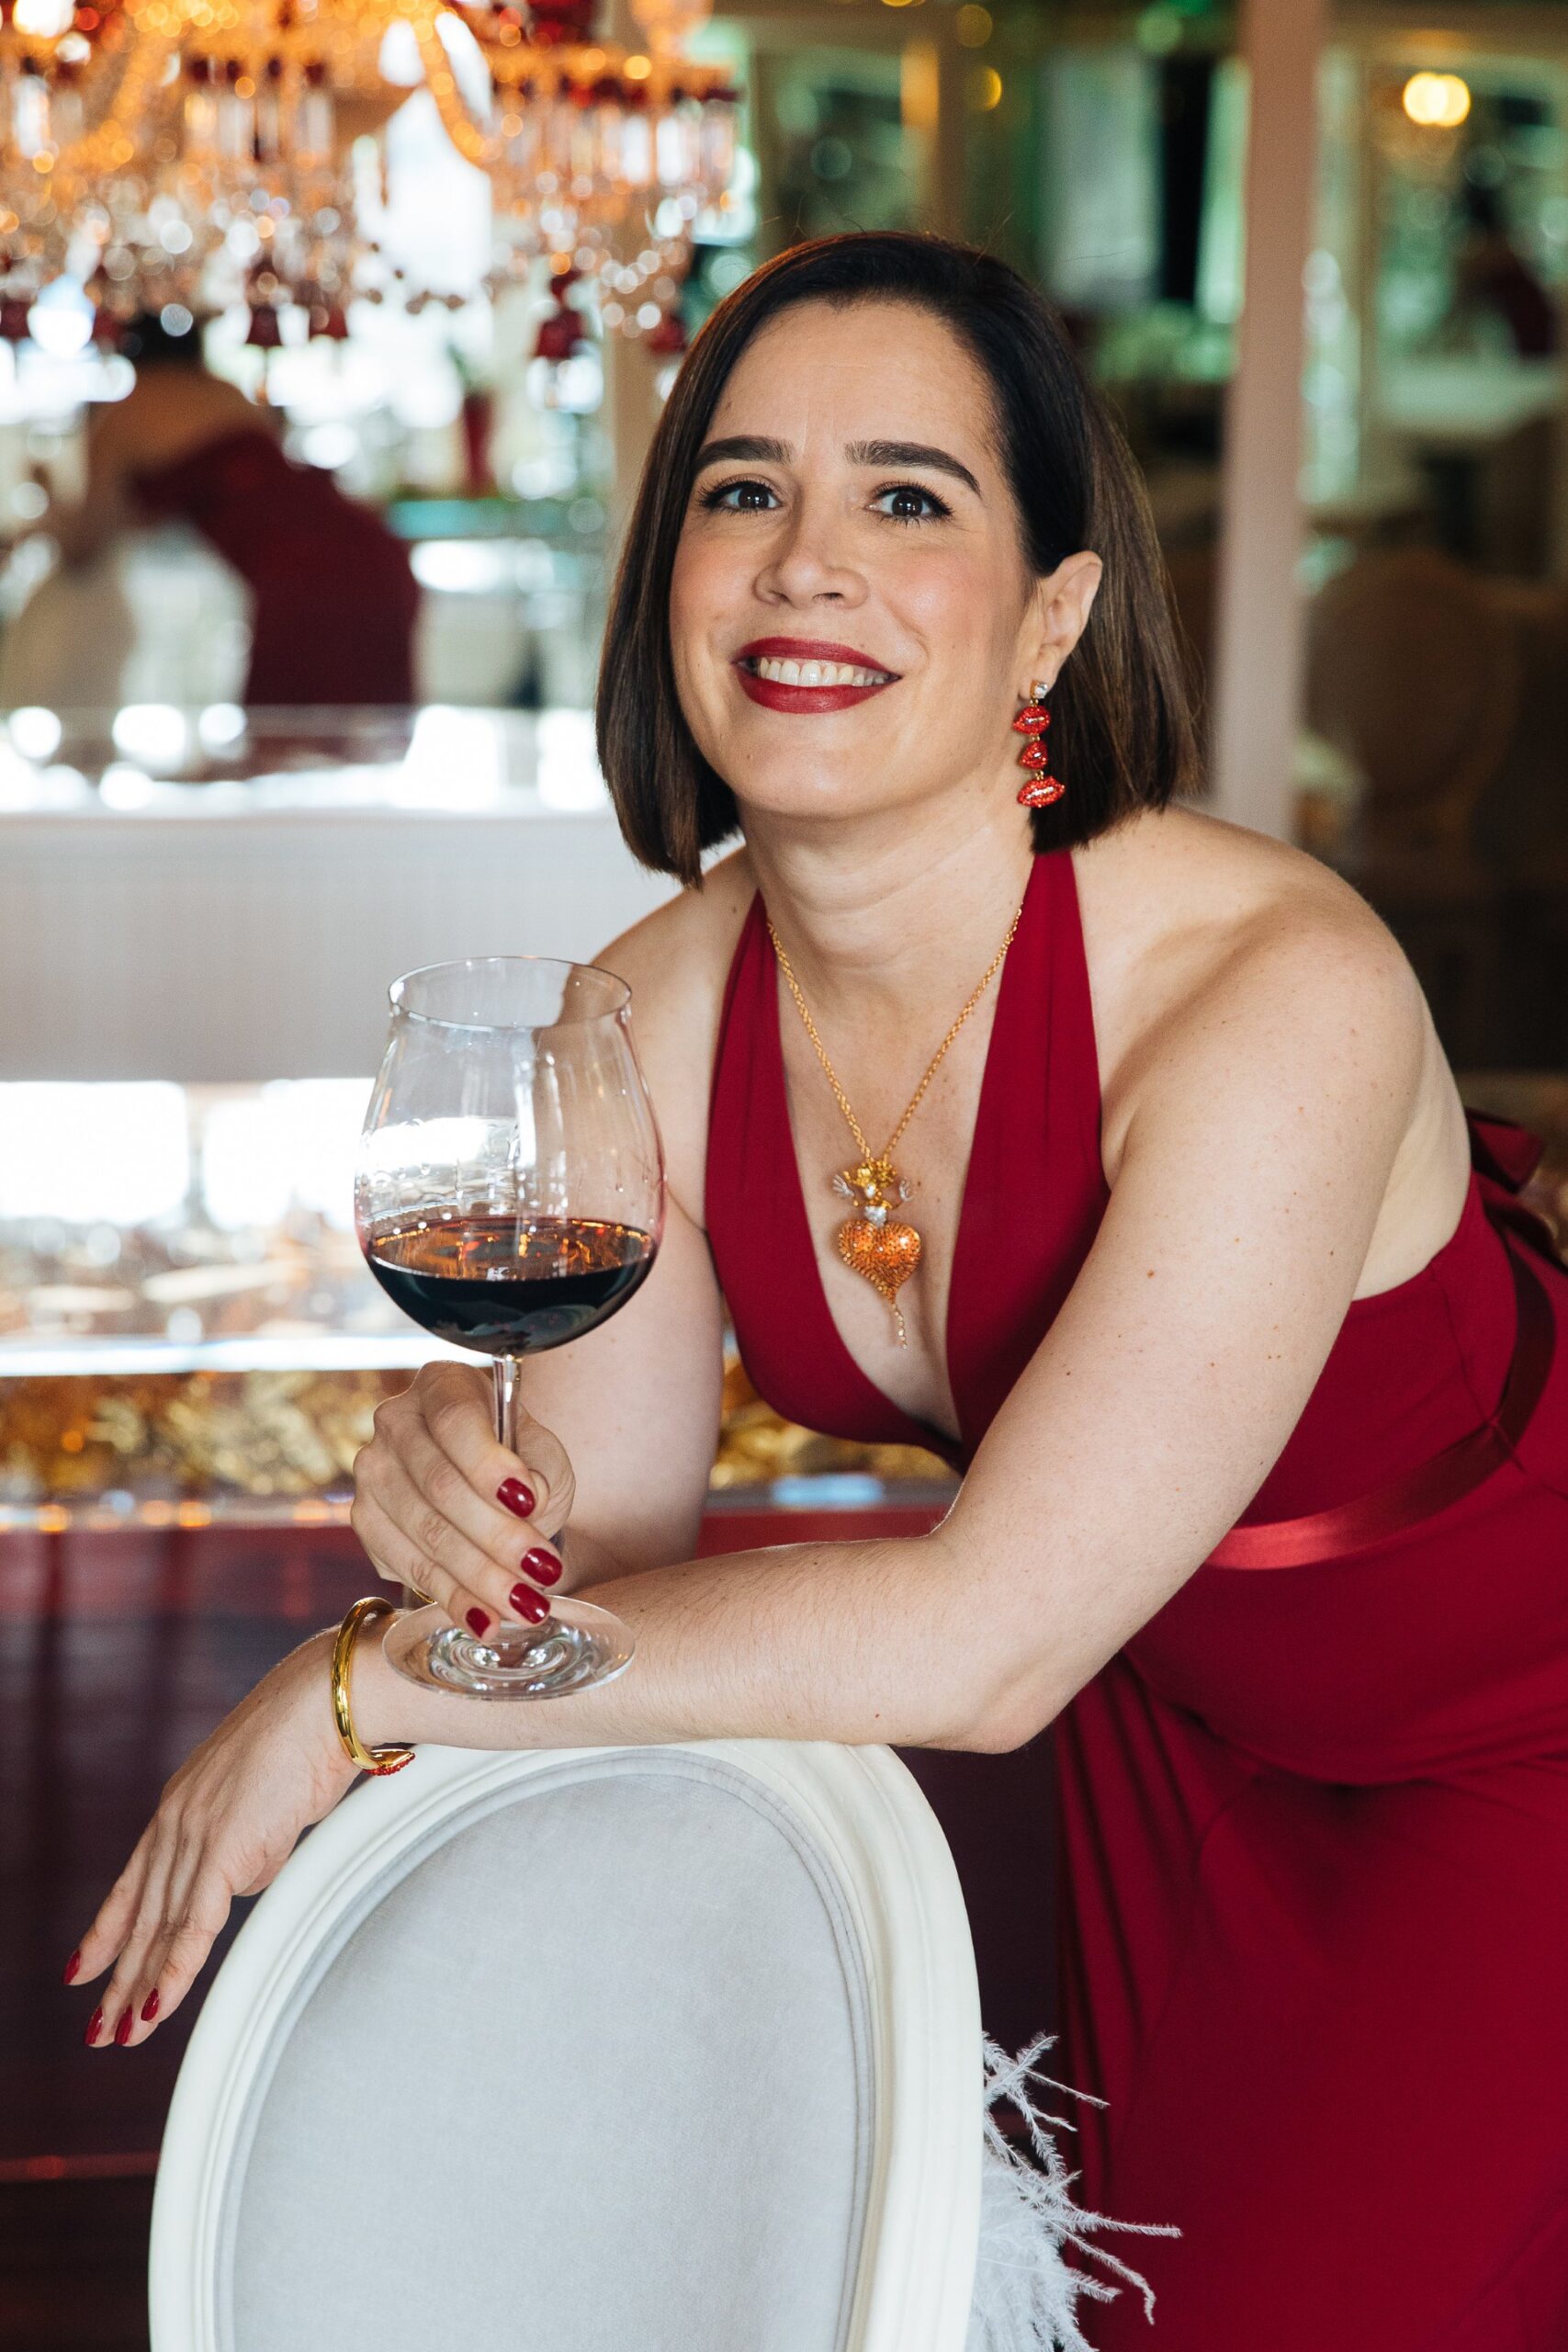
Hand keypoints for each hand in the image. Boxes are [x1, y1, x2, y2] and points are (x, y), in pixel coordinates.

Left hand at [68, 1628, 359, 2049]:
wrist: (326, 1703)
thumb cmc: (310, 1739)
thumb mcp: (269, 1803)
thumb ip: (249, 1845)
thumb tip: (246, 1880)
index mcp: (180, 1806)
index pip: (134, 1882)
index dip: (107, 1930)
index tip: (84, 1969)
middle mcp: (176, 1821)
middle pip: (140, 1915)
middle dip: (117, 1977)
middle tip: (98, 2026)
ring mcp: (194, 1833)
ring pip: (160, 1928)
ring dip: (141, 1986)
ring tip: (124, 2033)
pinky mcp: (222, 1847)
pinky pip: (193, 1924)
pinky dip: (175, 1969)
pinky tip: (157, 2003)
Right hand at [350, 1362, 575, 1638]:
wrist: (484, 1489)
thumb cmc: (519, 1461)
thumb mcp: (544, 1455)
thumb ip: (541, 1470)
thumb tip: (526, 1499)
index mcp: (443, 1384)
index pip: (456, 1420)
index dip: (489, 1463)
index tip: (529, 1500)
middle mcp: (395, 1421)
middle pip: (440, 1485)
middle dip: (498, 1536)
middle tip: (543, 1571)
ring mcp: (372, 1472)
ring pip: (425, 1532)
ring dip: (480, 1576)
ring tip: (526, 1605)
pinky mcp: (366, 1522)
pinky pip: (408, 1566)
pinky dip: (452, 1597)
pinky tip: (486, 1619)